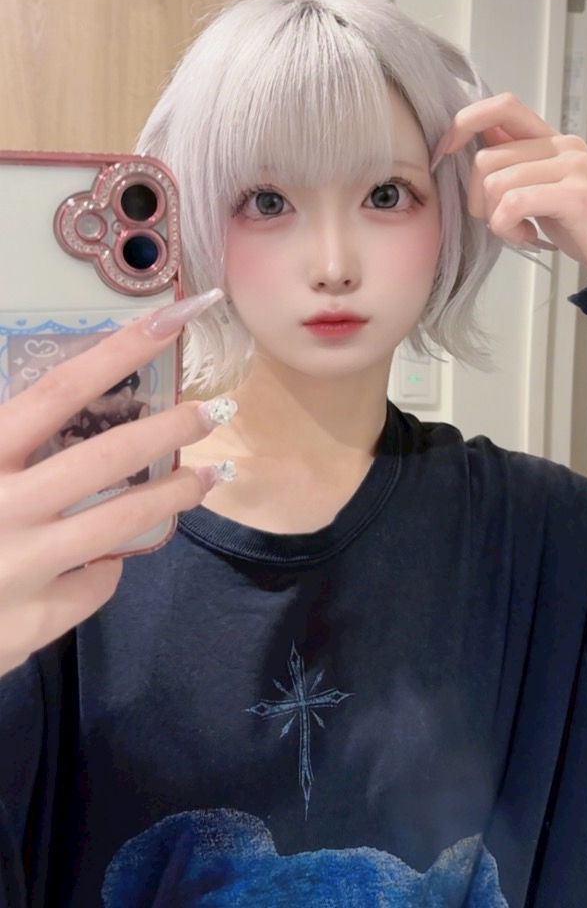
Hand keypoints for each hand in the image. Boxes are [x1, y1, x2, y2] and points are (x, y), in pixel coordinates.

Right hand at [0, 295, 224, 677]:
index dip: (121, 351)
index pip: (60, 390)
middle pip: (109, 456)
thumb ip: (6, 435)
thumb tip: (64, 400)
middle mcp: (3, 506)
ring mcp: (23, 565)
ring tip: (210, 476)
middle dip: (171, 428)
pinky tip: (105, 562)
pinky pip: (96, 583)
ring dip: (176, 494)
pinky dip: (107, 568)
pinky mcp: (36, 620)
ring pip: (123, 520)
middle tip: (213, 412)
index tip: (175, 319)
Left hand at [433, 93, 586, 277]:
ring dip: (494, 218)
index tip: (444, 153)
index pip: (502, 105)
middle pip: (485, 159)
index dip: (464, 122)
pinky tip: (524, 236)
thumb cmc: (578, 224)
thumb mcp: (541, 186)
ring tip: (517, 230)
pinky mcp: (575, 195)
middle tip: (497, 220)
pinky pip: (513, 204)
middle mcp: (562, 145)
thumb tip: (472, 143)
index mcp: (550, 138)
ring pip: (496, 183)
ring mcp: (571, 168)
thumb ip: (513, 164)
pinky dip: (507, 228)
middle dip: (476, 199)